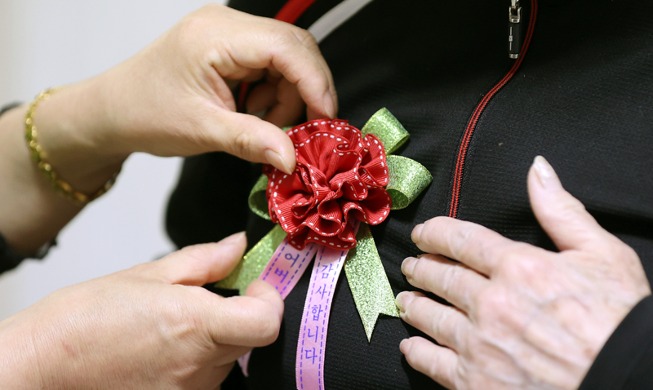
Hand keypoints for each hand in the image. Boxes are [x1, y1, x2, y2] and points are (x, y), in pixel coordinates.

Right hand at [0, 233, 282, 388]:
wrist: (41, 369)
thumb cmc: (84, 321)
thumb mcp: (148, 275)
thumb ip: (204, 261)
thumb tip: (237, 246)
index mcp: (197, 326)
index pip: (267, 322)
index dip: (269, 300)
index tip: (253, 286)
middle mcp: (200, 368)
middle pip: (249, 339)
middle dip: (236, 315)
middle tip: (202, 300)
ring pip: (227, 360)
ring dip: (211, 340)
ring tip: (168, 328)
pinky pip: (205, 379)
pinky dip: (194, 362)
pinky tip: (161, 351)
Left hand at [37, 4, 336, 181]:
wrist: (113, 110)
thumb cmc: (145, 113)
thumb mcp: (202, 131)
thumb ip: (252, 141)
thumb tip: (294, 159)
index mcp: (216, 36)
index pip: (286, 47)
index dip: (314, 82)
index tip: (326, 120)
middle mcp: (227, 25)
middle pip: (294, 48)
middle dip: (307, 91)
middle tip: (306, 130)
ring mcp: (230, 33)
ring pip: (288, 59)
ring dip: (289, 96)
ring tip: (265, 126)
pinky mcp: (231, 47)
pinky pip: (272, 67)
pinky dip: (275, 94)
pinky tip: (255, 113)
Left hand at [396, 156, 650, 388]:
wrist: (628, 382)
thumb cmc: (621, 320)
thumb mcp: (602, 253)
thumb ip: (560, 210)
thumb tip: (537, 169)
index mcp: (518, 267)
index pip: (459, 239)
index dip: (434, 233)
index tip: (423, 234)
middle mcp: (491, 304)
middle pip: (439, 277)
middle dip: (421, 268)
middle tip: (411, 266)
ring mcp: (480, 345)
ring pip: (429, 317)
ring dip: (413, 305)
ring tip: (406, 300)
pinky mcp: (476, 382)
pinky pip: (432, 363)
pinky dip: (416, 351)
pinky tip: (410, 345)